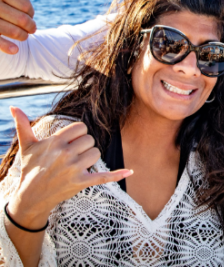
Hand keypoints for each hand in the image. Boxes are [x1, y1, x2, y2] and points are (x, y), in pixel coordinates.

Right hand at [0, 0, 36, 54]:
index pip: (24, 4)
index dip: (30, 11)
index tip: (29, 13)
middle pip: (19, 18)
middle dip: (29, 25)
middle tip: (31, 28)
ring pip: (8, 29)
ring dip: (20, 35)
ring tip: (24, 36)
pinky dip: (5, 45)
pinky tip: (15, 50)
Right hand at [7, 107, 132, 229]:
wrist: (31, 197)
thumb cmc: (30, 168)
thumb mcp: (26, 146)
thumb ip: (22, 125)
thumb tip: (13, 107)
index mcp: (55, 142)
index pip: (80, 127)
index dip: (77, 134)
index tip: (69, 142)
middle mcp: (65, 154)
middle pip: (90, 140)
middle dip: (83, 146)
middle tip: (70, 155)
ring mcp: (74, 169)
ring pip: (96, 153)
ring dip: (90, 157)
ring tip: (76, 164)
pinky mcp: (81, 182)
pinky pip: (103, 176)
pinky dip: (117, 174)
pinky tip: (130, 171)